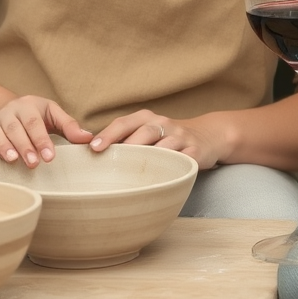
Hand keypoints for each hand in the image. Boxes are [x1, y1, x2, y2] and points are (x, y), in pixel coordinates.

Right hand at [0, 96, 93, 166]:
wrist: (2, 110)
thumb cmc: (34, 115)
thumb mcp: (52, 114)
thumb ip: (69, 125)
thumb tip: (88, 138)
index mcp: (28, 106)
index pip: (35, 122)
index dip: (42, 139)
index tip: (50, 156)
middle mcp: (9, 113)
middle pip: (16, 129)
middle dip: (25, 146)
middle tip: (34, 164)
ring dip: (4, 148)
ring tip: (14, 161)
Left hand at [89, 109, 231, 169]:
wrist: (207, 136)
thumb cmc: (166, 138)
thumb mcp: (147, 132)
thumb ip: (124, 140)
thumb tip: (90, 156)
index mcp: (147, 118)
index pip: (125, 122)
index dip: (109, 134)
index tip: (93, 148)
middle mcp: (164, 124)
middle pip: (145, 131)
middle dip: (129, 146)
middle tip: (111, 162)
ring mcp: (181, 138)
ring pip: (165, 146)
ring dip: (150, 159)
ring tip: (133, 175)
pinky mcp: (195, 152)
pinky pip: (183, 161)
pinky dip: (172, 169)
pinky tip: (160, 180)